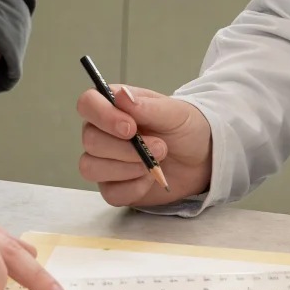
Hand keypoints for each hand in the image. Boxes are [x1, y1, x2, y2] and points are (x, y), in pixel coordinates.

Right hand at [76, 84, 212, 206]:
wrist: (201, 158)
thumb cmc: (185, 128)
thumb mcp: (174, 112)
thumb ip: (146, 106)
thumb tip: (120, 96)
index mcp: (113, 106)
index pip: (87, 104)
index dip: (103, 116)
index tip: (130, 128)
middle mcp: (102, 132)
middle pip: (90, 140)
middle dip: (125, 149)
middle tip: (160, 147)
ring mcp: (105, 161)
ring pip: (90, 168)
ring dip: (126, 168)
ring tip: (155, 163)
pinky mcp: (113, 186)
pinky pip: (109, 193)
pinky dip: (133, 188)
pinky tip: (150, 179)